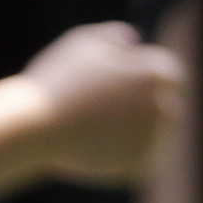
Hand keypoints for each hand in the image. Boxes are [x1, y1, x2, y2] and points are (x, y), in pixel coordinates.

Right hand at [9, 22, 184, 190]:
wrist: (34, 128)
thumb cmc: (55, 81)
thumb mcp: (80, 43)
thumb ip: (111, 36)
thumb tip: (131, 40)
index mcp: (155, 74)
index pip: (167, 73)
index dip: (142, 75)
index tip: (119, 80)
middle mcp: (162, 106)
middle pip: (164, 105)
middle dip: (141, 106)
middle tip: (103, 107)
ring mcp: (151, 140)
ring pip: (147, 134)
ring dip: (127, 130)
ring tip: (86, 126)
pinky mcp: (135, 166)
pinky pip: (130, 157)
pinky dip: (114, 153)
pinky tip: (85, 145)